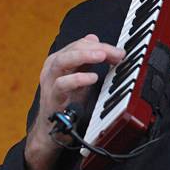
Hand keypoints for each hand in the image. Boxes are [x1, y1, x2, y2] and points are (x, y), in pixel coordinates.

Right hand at [25, 34, 124, 169]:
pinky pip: (61, 85)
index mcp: (60, 60)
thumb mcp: (82, 75)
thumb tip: (99, 41)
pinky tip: (93, 77)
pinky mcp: (52, 99)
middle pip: (73, 49)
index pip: (81, 44)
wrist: (55, 127)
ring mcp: (50, 83)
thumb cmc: (68, 99)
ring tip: (102, 56)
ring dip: (83, 56)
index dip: (102, 45)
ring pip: (61, 61)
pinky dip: (78, 79)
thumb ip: (89, 59)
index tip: (119, 51)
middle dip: (97, 48)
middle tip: (116, 52)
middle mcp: (52, 68)